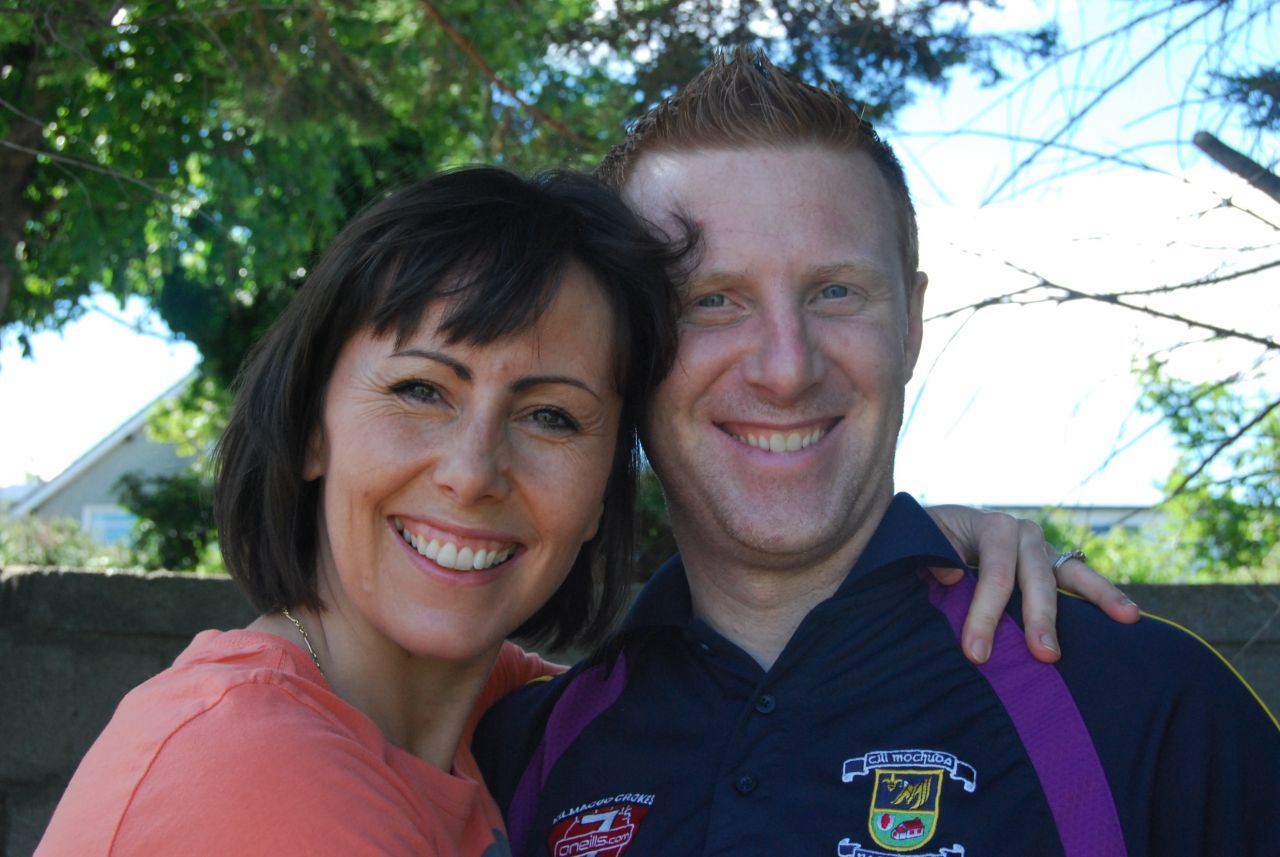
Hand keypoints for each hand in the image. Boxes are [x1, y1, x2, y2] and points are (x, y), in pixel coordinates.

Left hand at [926, 505, 1140, 664]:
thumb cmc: (924, 544)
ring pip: (1070, 575)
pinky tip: (1129, 614)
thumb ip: (929, 556)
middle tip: (1044, 656)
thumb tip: (952, 574)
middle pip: (1034, 578)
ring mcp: (1040, 548)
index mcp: (989, 526)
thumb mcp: (919, 542)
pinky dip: (1103, 595)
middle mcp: (1021, 533)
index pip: (994, 573)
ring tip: (1127, 617)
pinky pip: (1079, 580)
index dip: (985, 614)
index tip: (976, 653)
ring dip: (1098, 598)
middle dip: (1039, 618)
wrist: (933, 529)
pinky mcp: (1050, 564)